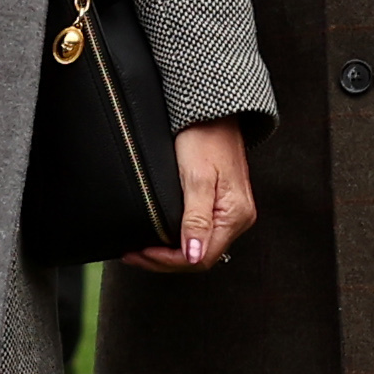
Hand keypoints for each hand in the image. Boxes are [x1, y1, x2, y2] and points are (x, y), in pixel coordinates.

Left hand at [141, 121, 255, 268]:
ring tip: (142, 249)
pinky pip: (201, 232)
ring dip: (170, 253)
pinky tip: (161, 236)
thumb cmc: (205, 137)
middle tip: (135, 255)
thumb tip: (194, 255)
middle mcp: (238, 218)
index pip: (200, 257)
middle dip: (165, 260)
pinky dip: (178, 239)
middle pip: (199, 256)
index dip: (168, 261)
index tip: (142, 254)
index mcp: (235, 215)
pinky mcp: (222, 203)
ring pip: (198, 247)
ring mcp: (231, 211)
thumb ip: (196, 219)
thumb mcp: (197, 178)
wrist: (212, 112)